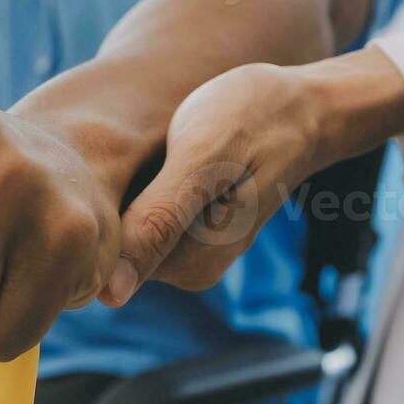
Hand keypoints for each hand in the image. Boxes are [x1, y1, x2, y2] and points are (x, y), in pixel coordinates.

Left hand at [101, 49, 403, 304]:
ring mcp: (186, 250)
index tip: (130, 165)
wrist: (303, 107)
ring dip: (127, 186)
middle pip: (112, 242)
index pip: (106, 256)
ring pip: (122, 224)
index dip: (99, 208)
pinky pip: (138, 210)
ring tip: (159, 151)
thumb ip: (157, 223)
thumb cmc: (254, 122)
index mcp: (189, 266)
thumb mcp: (202, 163)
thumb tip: (108, 296)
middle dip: (115, 197)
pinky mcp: (185, 228)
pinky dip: (139, 181)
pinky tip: (161, 158)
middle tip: (149, 149)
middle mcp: (186, 270)